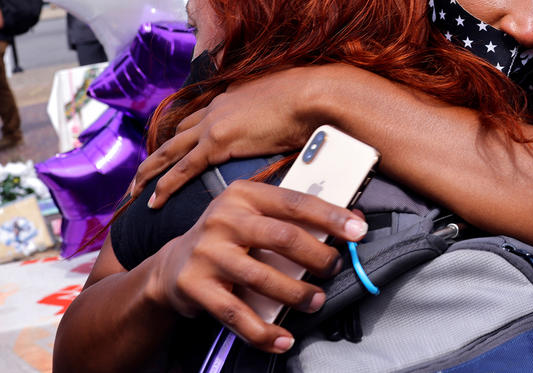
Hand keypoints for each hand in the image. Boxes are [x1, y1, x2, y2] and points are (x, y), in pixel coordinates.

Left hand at [131, 67, 326, 207]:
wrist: (312, 94)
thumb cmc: (310, 98)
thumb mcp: (288, 100)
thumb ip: (277, 111)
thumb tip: (287, 122)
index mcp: (232, 97)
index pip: (200, 118)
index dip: (185, 136)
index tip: (175, 149)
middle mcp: (216, 108)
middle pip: (176, 134)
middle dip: (157, 155)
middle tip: (141, 174)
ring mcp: (213, 124)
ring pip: (169, 151)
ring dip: (149, 171)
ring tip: (134, 191)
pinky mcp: (217, 142)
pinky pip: (182, 168)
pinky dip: (165, 185)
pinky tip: (154, 201)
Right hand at [147, 179, 366, 352]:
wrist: (173, 266)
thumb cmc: (229, 237)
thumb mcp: (255, 214)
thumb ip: (294, 217)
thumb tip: (351, 219)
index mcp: (244, 194)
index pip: (295, 202)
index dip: (330, 216)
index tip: (358, 230)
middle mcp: (223, 219)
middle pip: (282, 237)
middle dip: (318, 256)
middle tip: (334, 268)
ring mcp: (207, 253)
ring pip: (263, 278)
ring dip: (297, 293)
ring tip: (315, 300)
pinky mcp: (195, 286)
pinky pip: (236, 314)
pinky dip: (263, 331)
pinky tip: (282, 339)